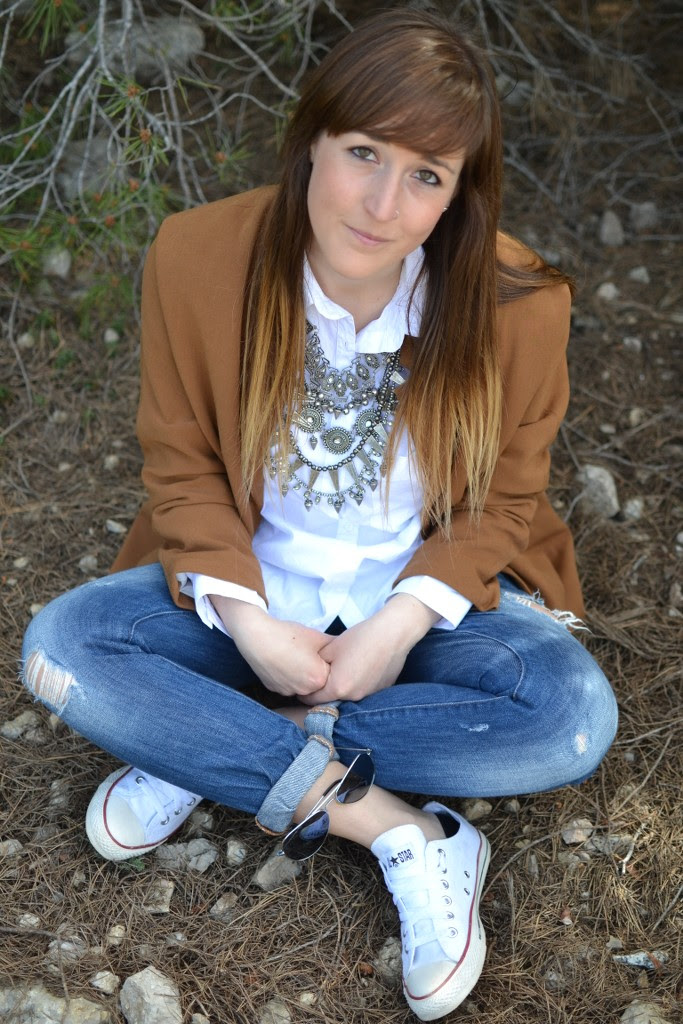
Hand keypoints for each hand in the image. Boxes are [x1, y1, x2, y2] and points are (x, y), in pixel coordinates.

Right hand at [210, 596, 329, 697]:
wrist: (257, 636)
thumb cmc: (289, 635)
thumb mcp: (316, 637)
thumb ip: (335, 645)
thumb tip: (347, 648)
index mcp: (319, 679)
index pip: (332, 674)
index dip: (327, 662)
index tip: (320, 652)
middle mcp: (305, 691)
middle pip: (317, 682)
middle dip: (316, 670)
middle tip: (307, 653)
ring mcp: (288, 692)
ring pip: (302, 685)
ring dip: (302, 675)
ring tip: (294, 656)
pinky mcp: (274, 690)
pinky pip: (288, 685)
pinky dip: (288, 676)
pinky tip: (284, 661)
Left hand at [298, 594, 439, 704]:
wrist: (392, 633)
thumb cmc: (359, 638)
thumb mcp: (330, 648)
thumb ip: (316, 664)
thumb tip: (308, 672)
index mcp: (337, 688)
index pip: (312, 700)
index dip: (305, 691)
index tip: (303, 684)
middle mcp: (353, 697)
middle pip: (330, 700)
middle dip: (323, 691)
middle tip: (321, 676)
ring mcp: (369, 696)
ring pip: (347, 697)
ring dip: (342, 688)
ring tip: (343, 670)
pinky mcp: (381, 691)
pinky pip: (363, 692)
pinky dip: (357, 685)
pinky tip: (360, 669)